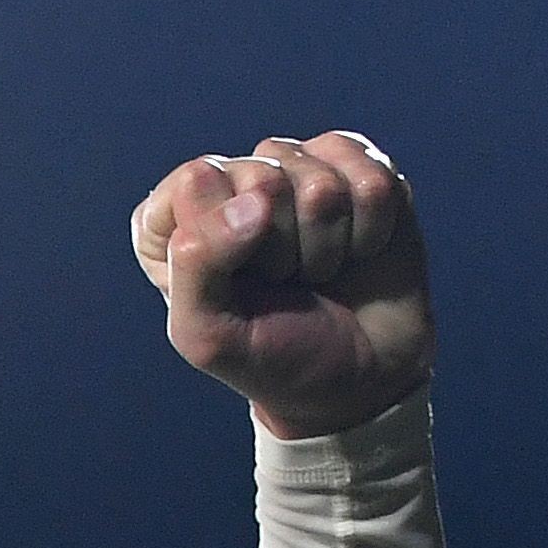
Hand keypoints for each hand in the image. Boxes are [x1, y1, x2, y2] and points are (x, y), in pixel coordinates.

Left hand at [132, 130, 430, 439]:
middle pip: (262, 176)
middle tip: (283, 283)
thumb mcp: (208, 336)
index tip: (236, 282)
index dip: (223, 237)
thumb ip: (197, 264)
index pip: (194, 182)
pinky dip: (371, 227)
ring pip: (319, 179)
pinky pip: (371, 177)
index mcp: (175, 220)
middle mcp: (234, 185)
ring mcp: (298, 170)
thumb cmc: (271, 358)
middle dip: (280, 246)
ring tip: (317, 273)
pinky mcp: (356, 168)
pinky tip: (358, 251)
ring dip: (327, 243)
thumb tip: (256, 198)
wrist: (359, 379)